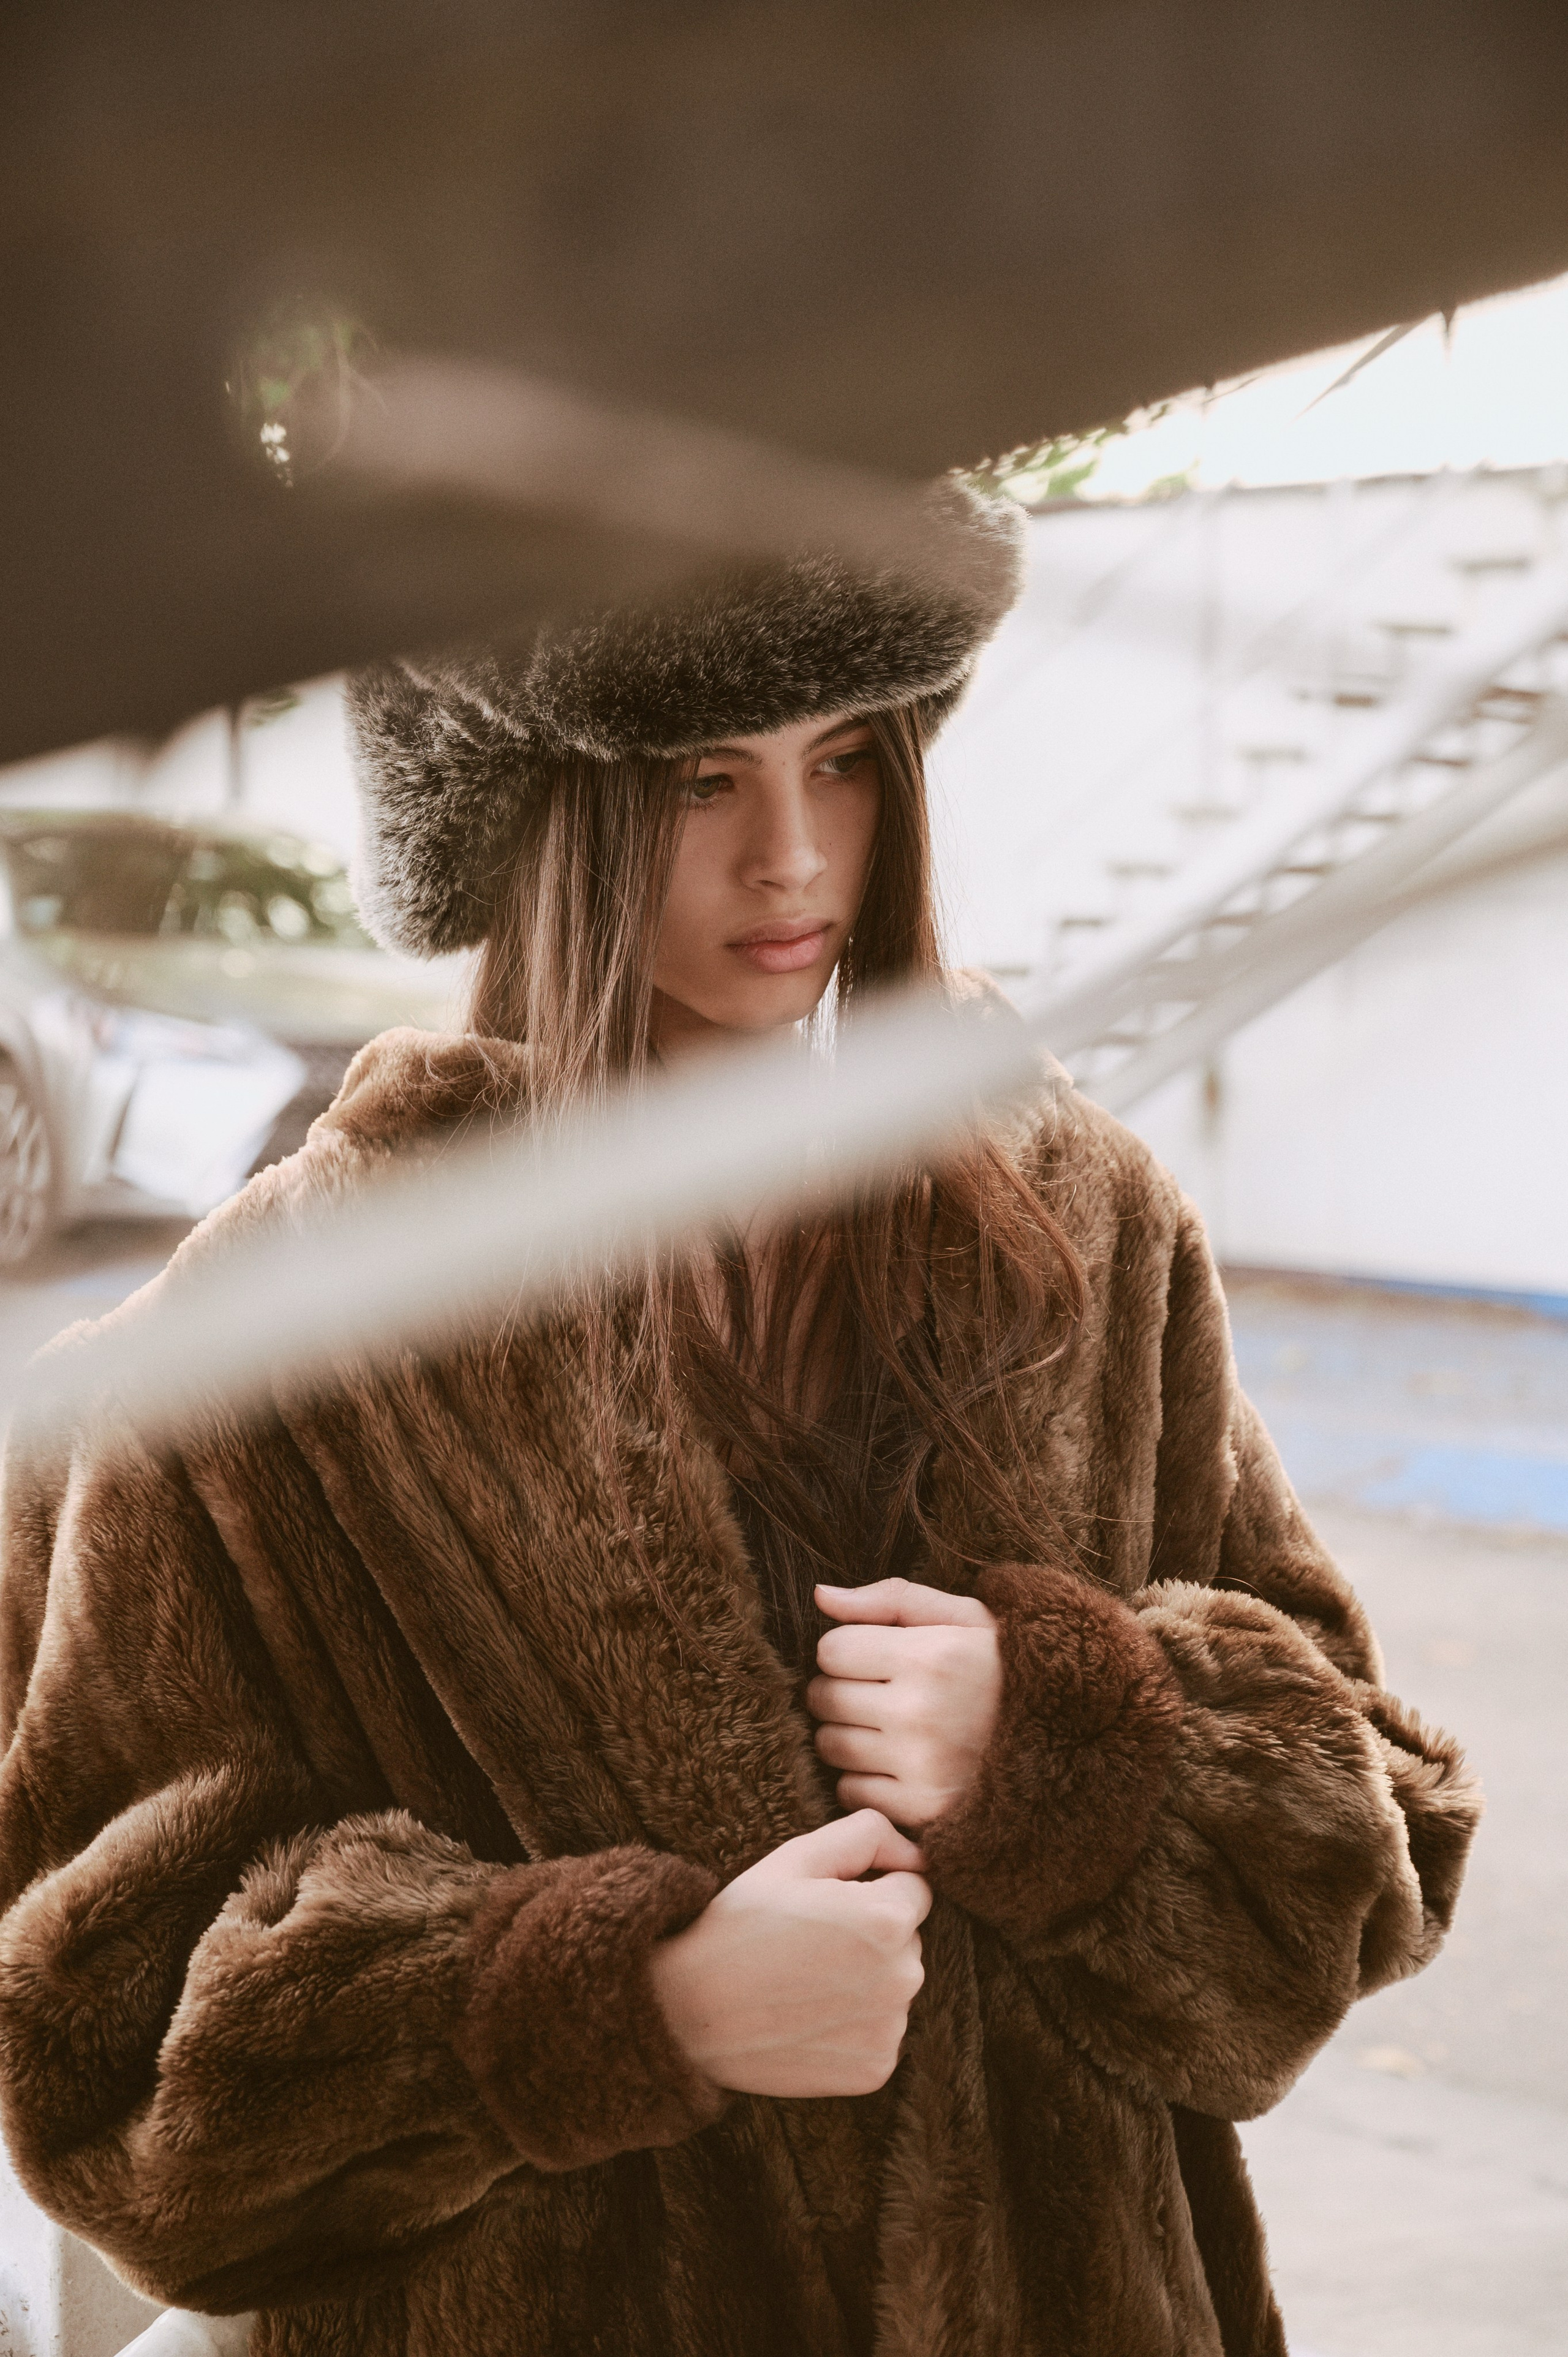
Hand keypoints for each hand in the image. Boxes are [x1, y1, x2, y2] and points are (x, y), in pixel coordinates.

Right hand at [647, 1811, 929, 2096]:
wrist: (688, 2011)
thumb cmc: (741, 1924)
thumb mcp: (796, 1857)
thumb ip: (868, 1834)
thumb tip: (919, 1855)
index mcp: (887, 1919)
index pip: (914, 1889)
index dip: (868, 1889)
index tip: (825, 1906)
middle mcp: (902, 1978)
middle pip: (907, 1939)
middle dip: (871, 1935)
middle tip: (808, 1945)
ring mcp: (890, 2030)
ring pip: (894, 1985)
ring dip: (865, 1980)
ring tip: (803, 1982)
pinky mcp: (875, 2070)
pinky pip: (881, 2031)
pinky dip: (854, 2025)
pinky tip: (807, 2019)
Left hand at [807, 1579, 1001, 1828]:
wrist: (1070, 1740)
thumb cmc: (1004, 1667)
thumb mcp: (963, 1617)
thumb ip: (891, 1599)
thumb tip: (820, 1596)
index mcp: (930, 1656)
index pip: (832, 1649)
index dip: (846, 1649)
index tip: (872, 1655)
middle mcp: (920, 1713)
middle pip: (824, 1699)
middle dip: (838, 1690)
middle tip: (873, 1691)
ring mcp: (920, 1767)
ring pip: (831, 1747)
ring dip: (847, 1734)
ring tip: (886, 1725)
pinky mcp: (922, 1810)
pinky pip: (850, 1792)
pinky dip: (863, 1779)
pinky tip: (897, 1763)